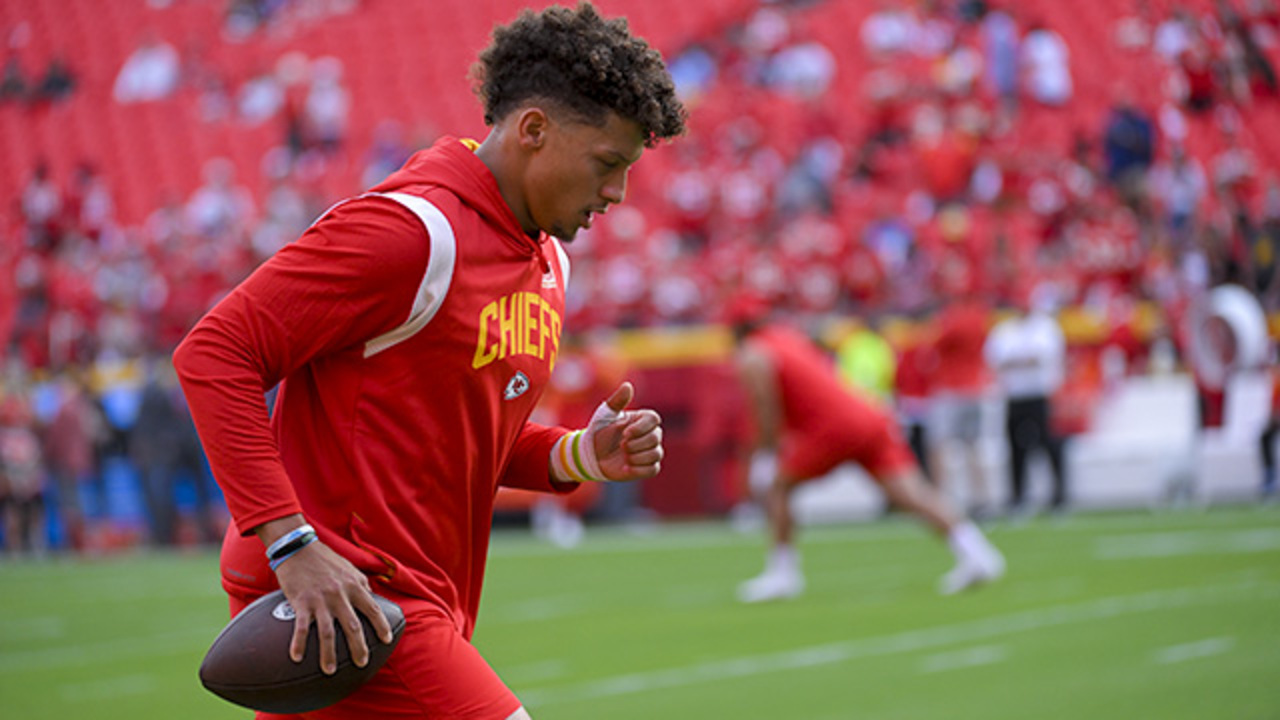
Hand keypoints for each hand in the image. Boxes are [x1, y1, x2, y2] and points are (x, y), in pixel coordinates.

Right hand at [256, 518, 393, 674]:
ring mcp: (320, 600)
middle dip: (358, 647)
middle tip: (361, 663)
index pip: (372, 609)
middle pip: (352, 626)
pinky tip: (296, 658)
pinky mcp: (300, 602)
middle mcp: (339, 594)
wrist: (298, 547)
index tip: (386, 641)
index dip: (380, 626)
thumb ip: (361, 584)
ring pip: (327, 632)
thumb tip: (371, 598)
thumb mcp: (349, 568)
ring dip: (329, 653)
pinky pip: (300, 627)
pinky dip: (298, 643)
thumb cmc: (325, 559)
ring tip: (330, 670)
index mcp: (354, 585)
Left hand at [591, 382, 663, 480]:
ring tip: (623, 456)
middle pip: (655, 438)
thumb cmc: (601, 432)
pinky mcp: (648, 467)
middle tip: (621, 445)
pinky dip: (638, 469)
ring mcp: (652, 451)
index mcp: (643, 419)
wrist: (593, 455)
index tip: (625, 433)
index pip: (654, 419)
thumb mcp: (605, 415)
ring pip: (656, 454)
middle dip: (635, 444)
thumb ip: (617, 401)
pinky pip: (653, 469)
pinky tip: (625, 467)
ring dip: (635, 456)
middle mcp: (651, 434)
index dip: (641, 428)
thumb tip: (628, 386)